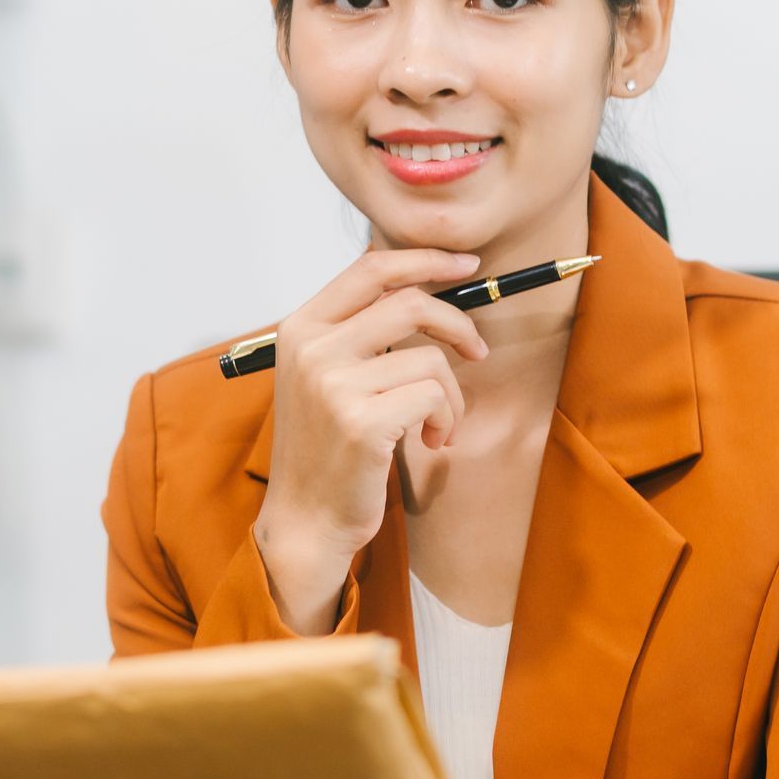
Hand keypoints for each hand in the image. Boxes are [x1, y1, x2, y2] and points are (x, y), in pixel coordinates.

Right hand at [253, 247, 488, 632]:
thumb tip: (423, 288)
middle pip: (410, 302)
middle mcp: (312, 350)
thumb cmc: (327, 449)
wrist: (306, 518)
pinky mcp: (362, 422)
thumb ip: (357, 332)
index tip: (465, 265)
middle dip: (459, 324)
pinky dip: (447, 418)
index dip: (424, 259)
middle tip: (477, 352)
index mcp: (300, 328)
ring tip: (438, 424)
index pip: (370, 268)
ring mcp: (334, 385)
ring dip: (451, 394)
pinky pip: (434, 396)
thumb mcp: (325, 376)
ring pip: (431, 359)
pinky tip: (431, 441)